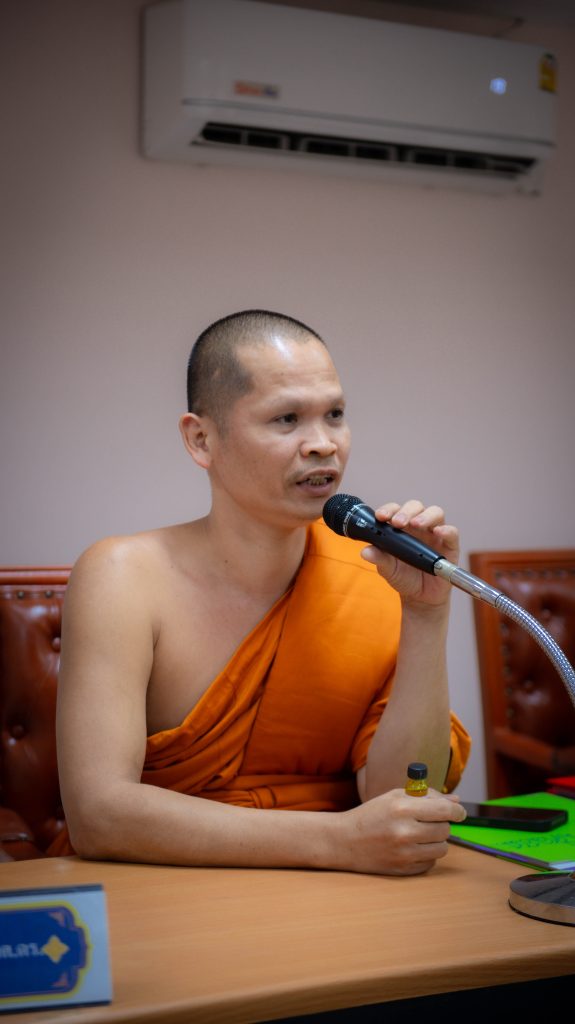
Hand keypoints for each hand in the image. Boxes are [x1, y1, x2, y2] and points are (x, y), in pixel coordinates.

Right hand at [337, 788, 465, 875]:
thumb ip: (426, 796)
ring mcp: (404, 853)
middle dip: (442, 824)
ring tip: (421, 834)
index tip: (460, 812)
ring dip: (436, 841)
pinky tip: (412, 847)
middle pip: (445, 829)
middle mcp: (405, 831)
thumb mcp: (395, 797)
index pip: (444, 809)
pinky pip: (431, 863)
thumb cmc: (371, 815)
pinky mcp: (403, 870)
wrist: (344, 841)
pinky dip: (426, 855)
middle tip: (430, 821)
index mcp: (402, 808)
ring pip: (442, 848)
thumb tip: (456, 800)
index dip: (457, 810)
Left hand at [360, 499, 458, 608]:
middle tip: (397, 522)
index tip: (380, 516)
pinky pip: (452, 532)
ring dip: (425, 516)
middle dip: (405, 511)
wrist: (420, 597)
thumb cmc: (403, 577)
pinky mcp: (450, 545)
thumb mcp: (388, 569)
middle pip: (415, 507)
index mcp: (401, 527)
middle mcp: (419, 526)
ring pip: (435, 513)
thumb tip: (365, 551)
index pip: (395, 510)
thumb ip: (379, 559)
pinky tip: (438, 532)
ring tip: (416, 524)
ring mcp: (435, 534)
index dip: (388, 509)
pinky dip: (446, 530)